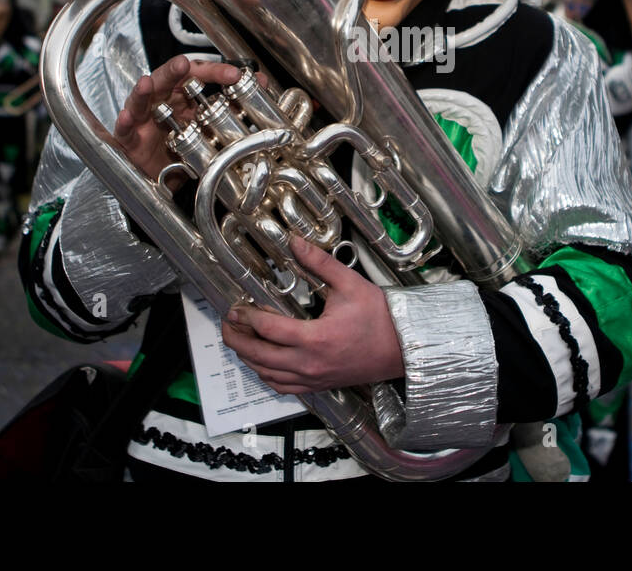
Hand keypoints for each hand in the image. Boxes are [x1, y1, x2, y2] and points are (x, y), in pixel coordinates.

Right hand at [113, 54, 242, 181]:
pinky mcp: (130, 136)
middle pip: (167, 79)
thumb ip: (233, 103)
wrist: (164, 174)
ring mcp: (144, 116)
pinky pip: (124, 128)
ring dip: (143, 90)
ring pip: (141, 98)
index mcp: (183, 93)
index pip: (198, 74)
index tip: (235, 74)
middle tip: (183, 65)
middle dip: (174, 71)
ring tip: (147, 84)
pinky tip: (126, 117)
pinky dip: (124, 121)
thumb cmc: (181, 141)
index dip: (215, 72)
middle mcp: (162, 99)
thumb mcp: (209, 123)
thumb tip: (262, 83)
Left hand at [221, 236, 404, 393]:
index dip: (247, 318)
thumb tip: (296, 242)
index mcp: (316, 338)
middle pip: (259, 356)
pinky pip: (283, 388)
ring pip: (267, 374)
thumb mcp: (350, 284)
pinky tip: (262, 364)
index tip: (236, 309)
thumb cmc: (380, 318)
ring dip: (248, 358)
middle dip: (237, 340)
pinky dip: (266, 376)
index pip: (269, 330)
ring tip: (238, 341)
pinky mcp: (319, 385)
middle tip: (227, 324)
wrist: (403, 348)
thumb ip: (319, 263)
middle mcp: (311, 363)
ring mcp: (314, 378)